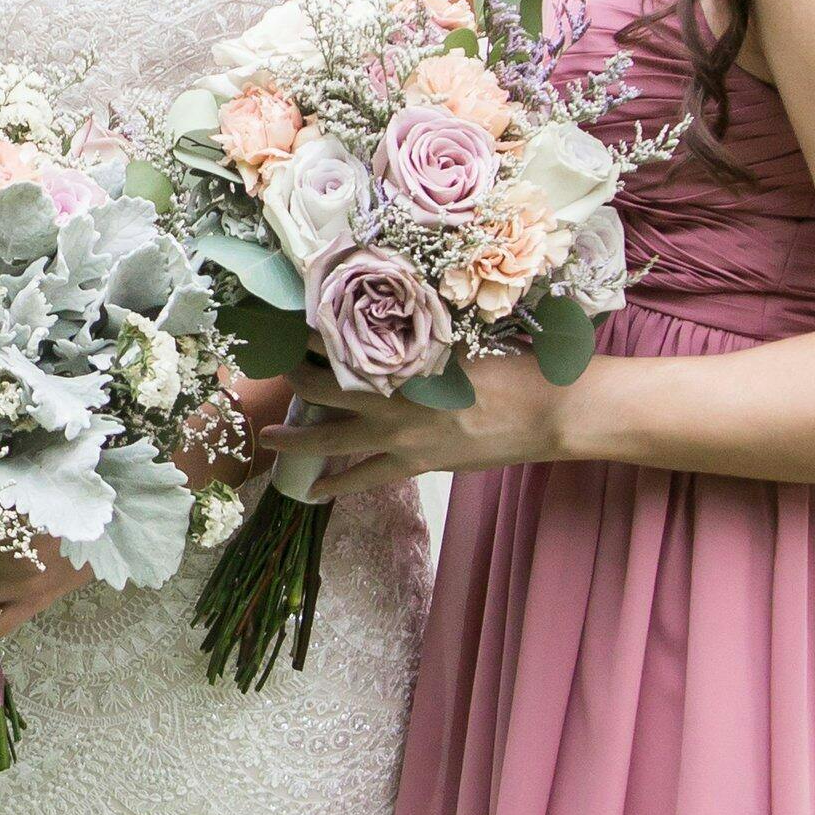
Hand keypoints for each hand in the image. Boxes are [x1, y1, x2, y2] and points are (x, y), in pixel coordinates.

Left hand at [275, 351, 572, 497]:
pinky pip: (365, 479)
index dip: (309, 334)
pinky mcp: (416, 464)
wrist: (547, 412)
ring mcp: (402, 435)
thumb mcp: (460, 341)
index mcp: (404, 358)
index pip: (340, 342)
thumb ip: (419, 341)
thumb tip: (390, 329)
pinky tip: (312, 491)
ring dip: (295, 439)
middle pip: (322, 387)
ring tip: (267, 438)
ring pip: (331, 438)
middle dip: (292, 379)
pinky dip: (336, 486)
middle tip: (272, 369)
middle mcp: (394, 397)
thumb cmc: (512, 367)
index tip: (287, 324)